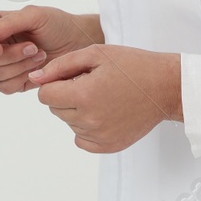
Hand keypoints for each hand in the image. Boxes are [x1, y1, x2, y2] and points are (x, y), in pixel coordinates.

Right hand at [0, 6, 103, 93]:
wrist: (78, 43)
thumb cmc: (58, 24)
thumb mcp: (35, 15)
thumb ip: (8, 22)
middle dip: (10, 56)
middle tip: (33, 47)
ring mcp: (5, 64)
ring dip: (19, 67)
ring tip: (39, 56)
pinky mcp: (15, 80)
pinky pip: (6, 87)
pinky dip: (21, 79)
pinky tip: (37, 70)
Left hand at [29, 45, 182, 152]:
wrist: (165, 87)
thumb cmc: (131, 65)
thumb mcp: (94, 54)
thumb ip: (60, 66)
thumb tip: (35, 77)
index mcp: (83, 95)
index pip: (44, 95)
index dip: (54, 82)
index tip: (72, 76)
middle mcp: (89, 120)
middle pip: (54, 109)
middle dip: (65, 95)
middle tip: (90, 84)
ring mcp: (100, 137)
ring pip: (68, 123)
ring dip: (76, 110)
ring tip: (101, 96)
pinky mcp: (109, 146)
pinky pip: (81, 140)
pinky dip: (85, 127)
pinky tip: (102, 112)